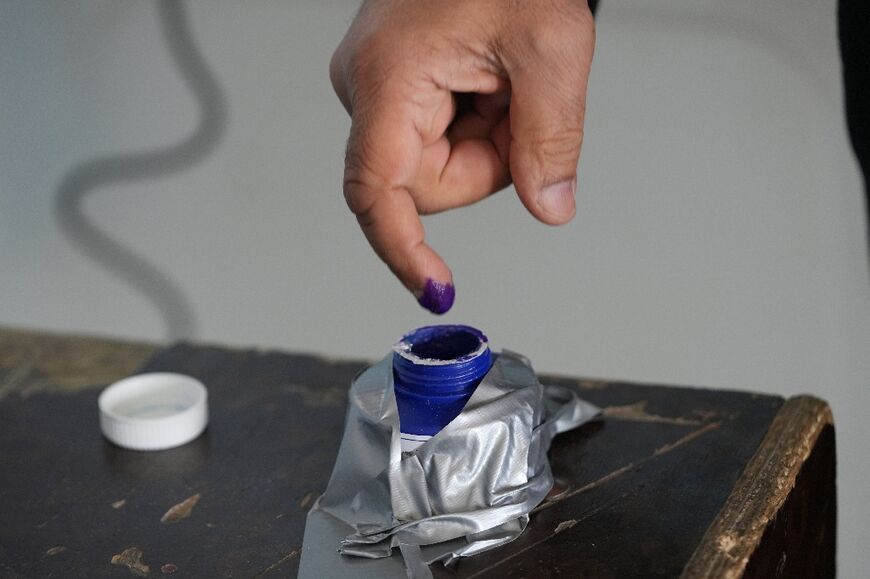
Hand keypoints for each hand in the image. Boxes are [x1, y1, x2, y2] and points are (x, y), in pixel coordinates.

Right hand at [330, 0, 594, 312]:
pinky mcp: (394, 89)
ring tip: (507, 79)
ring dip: (490, 140)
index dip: (402, 249)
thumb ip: (552, 136)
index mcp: (388, 76)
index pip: (377, 190)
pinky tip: (492, 80)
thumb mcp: (551, 44)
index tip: (435, 289)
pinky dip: (482, 123)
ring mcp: (377, 89)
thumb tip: (550, 206)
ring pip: (439, 167)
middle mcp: (367, 87)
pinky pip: (441, 140)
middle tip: (521, 102)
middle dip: (489, 161)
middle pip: (426, 184)